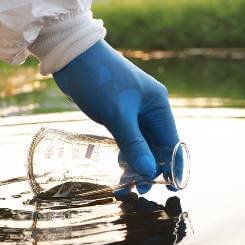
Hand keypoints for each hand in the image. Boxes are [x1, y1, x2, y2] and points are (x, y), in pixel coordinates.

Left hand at [53, 40, 179, 194]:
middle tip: (138, 189)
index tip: (171, 187)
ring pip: (140, 145)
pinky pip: (126, 139)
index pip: (172, 141)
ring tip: (125, 185)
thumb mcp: (118, 115)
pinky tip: (118, 168)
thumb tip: (149, 172)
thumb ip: (134, 144)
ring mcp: (133, 111)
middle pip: (156, 146)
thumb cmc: (99, 80)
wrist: (72, 55)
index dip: (173, 165)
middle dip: (150, 168)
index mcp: (158, 105)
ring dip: (135, 163)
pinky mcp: (117, 113)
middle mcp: (150, 109)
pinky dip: (124, 154)